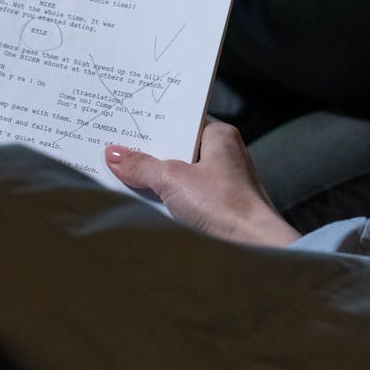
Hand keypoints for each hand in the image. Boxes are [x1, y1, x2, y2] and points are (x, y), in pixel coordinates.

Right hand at [105, 120, 299, 246]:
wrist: (254, 249)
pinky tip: (145, 202)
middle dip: (148, 153)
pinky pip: (184, 195)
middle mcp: (223, 155)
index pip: (179, 119)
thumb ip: (141, 166)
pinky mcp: (217, 207)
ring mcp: (221, 182)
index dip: (151, 122)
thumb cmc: (225, 207)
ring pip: (178, 173)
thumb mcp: (172, 180)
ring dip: (155, 179)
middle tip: (115, 149)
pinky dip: (166, 198)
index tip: (123, 124)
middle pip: (175, 148)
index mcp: (219, 136)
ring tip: (122, 175)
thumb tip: (115, 155)